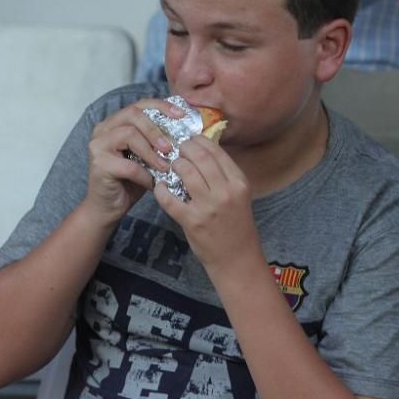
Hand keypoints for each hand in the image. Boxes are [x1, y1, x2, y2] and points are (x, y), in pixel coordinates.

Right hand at [84, 98, 182, 224]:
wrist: (108, 207)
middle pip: (133, 114)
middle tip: (171, 147)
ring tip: (165, 166)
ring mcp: (98, 145)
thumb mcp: (147, 156)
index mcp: (116, 122)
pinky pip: (128, 165)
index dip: (162, 107)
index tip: (181, 116)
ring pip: (129, 134)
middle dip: (156, 129)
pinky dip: (145, 174)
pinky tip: (153, 183)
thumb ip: (158, 141)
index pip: (140, 104)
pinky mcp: (99, 164)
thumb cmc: (130, 180)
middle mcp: (103, 128)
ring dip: (152, 151)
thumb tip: (188, 131)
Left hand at [152, 134, 259, 270]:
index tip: (189, 140)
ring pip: (185, 172)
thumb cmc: (236, 225)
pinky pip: (170, 198)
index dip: (198, 141)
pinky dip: (161, 190)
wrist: (237, 259)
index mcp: (239, 182)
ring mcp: (208, 207)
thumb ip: (224, 175)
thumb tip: (202, 151)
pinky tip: (160, 187)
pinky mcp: (192, 221)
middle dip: (184, 149)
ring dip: (174, 165)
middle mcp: (226, 192)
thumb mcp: (238, 195)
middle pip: (199, 157)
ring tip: (170, 167)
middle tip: (176, 150)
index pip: (216, 151)